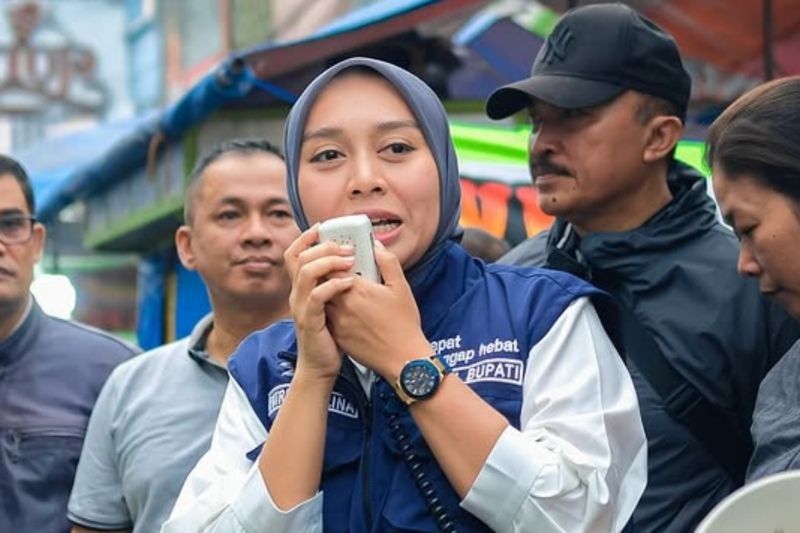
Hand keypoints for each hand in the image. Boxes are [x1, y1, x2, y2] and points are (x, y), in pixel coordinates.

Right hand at [284, 225, 355, 382]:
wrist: (322, 368)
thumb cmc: (331, 336)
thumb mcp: (332, 305)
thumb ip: (336, 284)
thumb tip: (354, 263)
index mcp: (302, 288)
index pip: (294, 255)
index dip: (305, 238)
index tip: (323, 227)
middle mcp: (297, 295)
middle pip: (298, 258)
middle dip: (322, 246)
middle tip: (347, 247)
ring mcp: (301, 308)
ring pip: (306, 272)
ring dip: (328, 261)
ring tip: (350, 260)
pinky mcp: (310, 321)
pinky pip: (317, 296)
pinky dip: (333, 285)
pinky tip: (350, 282)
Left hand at [326, 241, 431, 380]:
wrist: (402, 359)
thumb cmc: (404, 324)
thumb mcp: (401, 288)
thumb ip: (387, 262)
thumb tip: (376, 246)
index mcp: (357, 290)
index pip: (332, 266)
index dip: (334, 259)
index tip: (343, 257)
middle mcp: (342, 305)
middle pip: (323, 281)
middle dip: (328, 273)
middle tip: (339, 269)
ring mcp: (337, 322)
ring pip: (323, 299)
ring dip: (327, 291)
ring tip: (341, 288)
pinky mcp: (337, 335)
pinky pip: (327, 316)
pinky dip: (330, 309)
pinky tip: (344, 308)